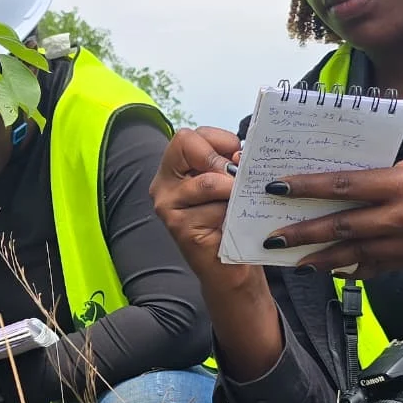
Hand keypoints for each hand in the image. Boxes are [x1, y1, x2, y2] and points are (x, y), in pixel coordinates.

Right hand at [150, 127, 247, 278]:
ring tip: (236, 206)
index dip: (218, 141)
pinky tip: (230, 226)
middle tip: (236, 182)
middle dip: (222, 162)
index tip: (234, 160)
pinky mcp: (179, 227)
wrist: (229, 267)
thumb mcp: (228, 183)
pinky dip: (231, 216)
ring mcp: (167, 206)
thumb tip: (240, 156)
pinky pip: (214, 210)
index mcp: (172, 170)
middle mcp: (162, 185)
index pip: (188, 136)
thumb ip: (229, 163)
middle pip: (187, 144)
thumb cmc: (229, 221)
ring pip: (209, 182)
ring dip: (232, 192)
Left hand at [263, 152, 402, 277]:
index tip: (276, 188)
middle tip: (272, 240)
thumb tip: (346, 189)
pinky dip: (355, 269)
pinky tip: (332, 271)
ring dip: (322, 260)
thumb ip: (385, 179)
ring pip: (357, 255)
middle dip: (303, 234)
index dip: (306, 188)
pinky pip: (380, 267)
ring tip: (294, 262)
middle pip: (343, 227)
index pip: (343, 186)